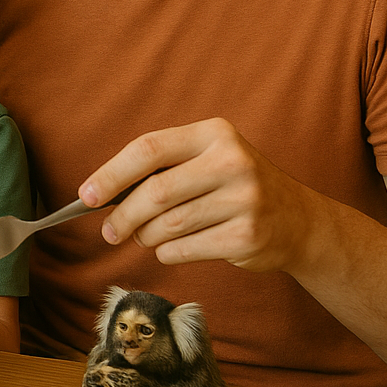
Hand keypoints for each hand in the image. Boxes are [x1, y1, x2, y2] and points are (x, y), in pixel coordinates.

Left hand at [81, 118, 318, 273]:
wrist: (299, 220)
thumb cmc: (233, 187)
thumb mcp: (205, 160)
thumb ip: (161, 168)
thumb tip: (100, 194)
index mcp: (214, 134)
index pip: (148, 149)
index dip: (111, 174)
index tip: (86, 196)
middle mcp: (232, 161)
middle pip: (155, 192)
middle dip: (123, 216)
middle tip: (110, 232)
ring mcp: (245, 199)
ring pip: (168, 225)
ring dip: (146, 237)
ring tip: (146, 237)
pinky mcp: (248, 236)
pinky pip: (184, 249)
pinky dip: (168, 253)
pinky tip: (172, 248)